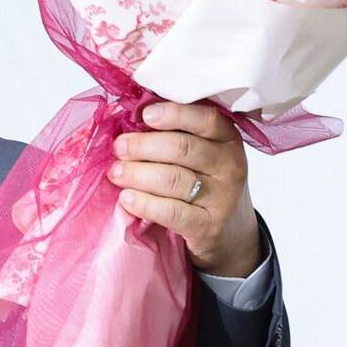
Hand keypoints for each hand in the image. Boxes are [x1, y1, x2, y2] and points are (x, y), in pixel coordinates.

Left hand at [108, 101, 260, 277]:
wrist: (229, 231)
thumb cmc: (204, 182)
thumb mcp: (201, 154)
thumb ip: (175, 135)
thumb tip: (130, 121)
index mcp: (227, 139)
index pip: (205, 119)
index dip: (174, 114)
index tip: (145, 115)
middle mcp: (230, 166)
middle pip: (182, 148)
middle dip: (144, 146)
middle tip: (119, 148)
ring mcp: (223, 198)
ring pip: (173, 179)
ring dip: (138, 174)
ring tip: (116, 173)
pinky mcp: (209, 227)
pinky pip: (172, 212)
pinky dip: (145, 203)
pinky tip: (126, 198)